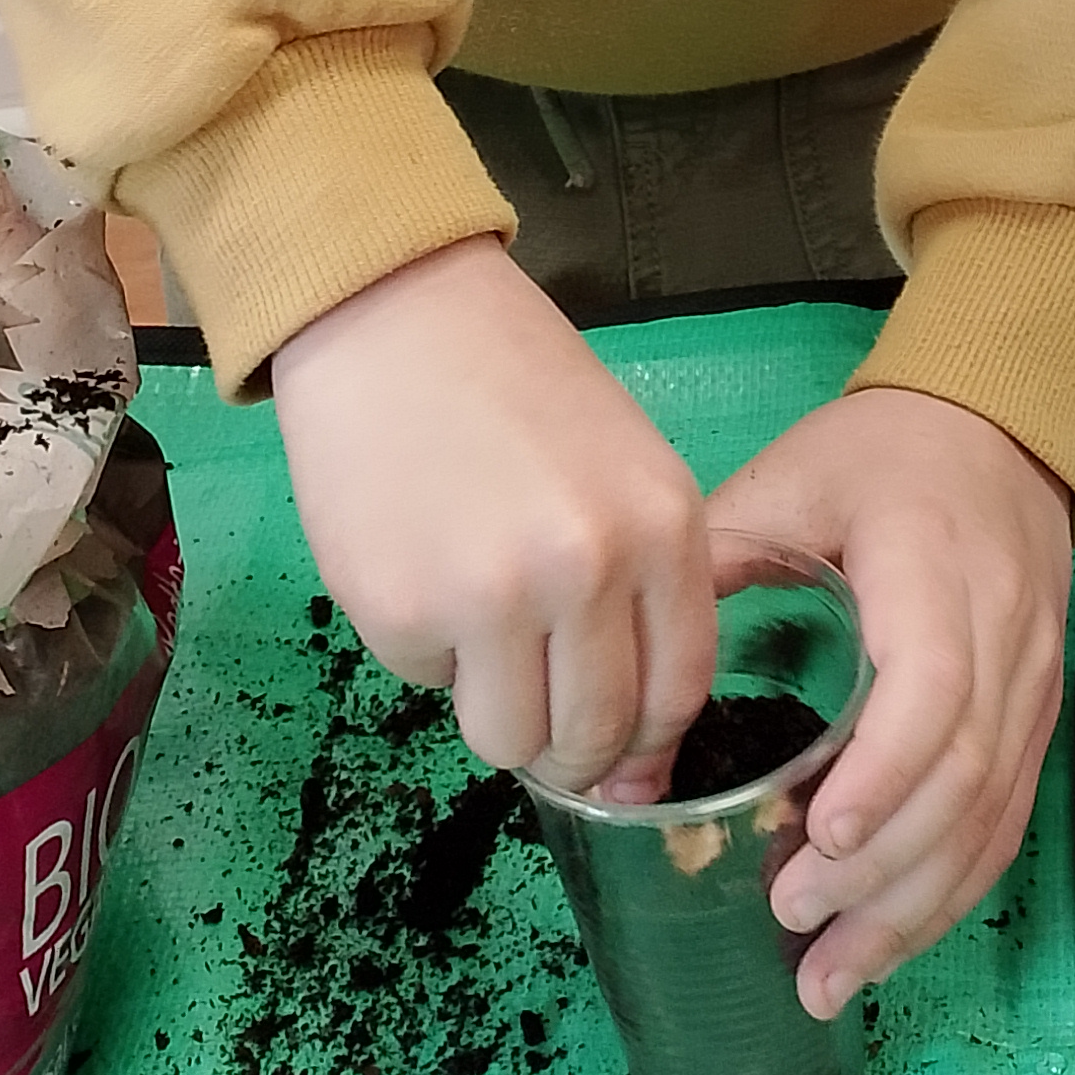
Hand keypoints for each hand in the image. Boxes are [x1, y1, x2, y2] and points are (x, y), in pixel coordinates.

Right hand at [271, 235, 714, 793]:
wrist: (396, 316)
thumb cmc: (515, 386)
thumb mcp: (623, 468)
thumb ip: (639, 587)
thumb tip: (630, 747)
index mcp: (662, 525)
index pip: (678, 690)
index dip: (646, 744)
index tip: (620, 758)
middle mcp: (591, 568)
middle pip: (596, 734)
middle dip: (571, 754)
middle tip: (541, 721)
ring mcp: (495, 597)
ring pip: (512, 741)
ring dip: (498, 712)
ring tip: (478, 636)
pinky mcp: (403, 613)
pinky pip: (430, 686)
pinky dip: (428, 653)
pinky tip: (422, 568)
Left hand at [705, 386, 1072, 1019]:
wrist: (997, 427)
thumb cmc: (881, 455)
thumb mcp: (792, 479)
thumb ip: (719, 559)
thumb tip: (632, 680)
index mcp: (938, 566)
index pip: (936, 686)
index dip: (885, 771)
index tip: (818, 834)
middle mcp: (1005, 635)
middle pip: (967, 774)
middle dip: (881, 867)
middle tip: (789, 914)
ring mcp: (1032, 685)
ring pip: (991, 817)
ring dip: (912, 908)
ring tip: (827, 976)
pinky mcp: (1035, 720)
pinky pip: (1004, 822)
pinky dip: (946, 893)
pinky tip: (884, 943)